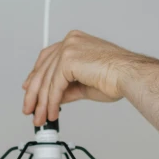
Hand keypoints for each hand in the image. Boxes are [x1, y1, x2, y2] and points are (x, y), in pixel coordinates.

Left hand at [22, 30, 147, 126]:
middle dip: (34, 94)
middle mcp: (70, 41)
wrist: (128, 76)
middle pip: (43, 70)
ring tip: (41, 117)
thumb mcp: (83, 84)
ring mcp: (68, 48)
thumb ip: (66, 88)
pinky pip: (54, 85)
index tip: (29, 91)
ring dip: (42, 103)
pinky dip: (51, 102)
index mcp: (74, 42)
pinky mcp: (69, 59)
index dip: (36, 76)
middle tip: (30, 110)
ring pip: (47, 80)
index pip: (47, 59)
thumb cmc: (115, 77)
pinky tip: (52, 112)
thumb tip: (54, 98)